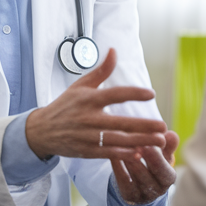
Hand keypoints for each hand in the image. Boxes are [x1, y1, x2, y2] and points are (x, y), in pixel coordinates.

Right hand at [26, 48, 164, 159]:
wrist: (42, 131)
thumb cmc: (64, 106)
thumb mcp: (80, 85)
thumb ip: (101, 71)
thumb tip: (114, 51)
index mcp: (88, 99)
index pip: (114, 94)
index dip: (133, 93)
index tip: (151, 94)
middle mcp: (89, 118)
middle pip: (121, 122)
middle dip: (144, 125)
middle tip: (163, 126)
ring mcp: (88, 136)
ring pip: (119, 140)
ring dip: (141, 141)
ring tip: (160, 141)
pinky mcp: (87, 151)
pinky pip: (109, 153)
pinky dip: (124, 155)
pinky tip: (140, 154)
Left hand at [112, 130, 177, 204]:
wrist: (143, 182)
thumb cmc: (156, 162)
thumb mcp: (164, 154)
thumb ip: (168, 144)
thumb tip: (171, 134)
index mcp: (168, 178)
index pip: (162, 170)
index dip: (155, 157)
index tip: (147, 144)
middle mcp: (157, 190)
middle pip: (146, 174)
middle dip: (138, 158)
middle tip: (131, 144)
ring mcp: (141, 195)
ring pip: (132, 177)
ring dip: (126, 160)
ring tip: (120, 146)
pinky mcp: (128, 195)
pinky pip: (121, 180)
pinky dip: (117, 166)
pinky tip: (112, 153)